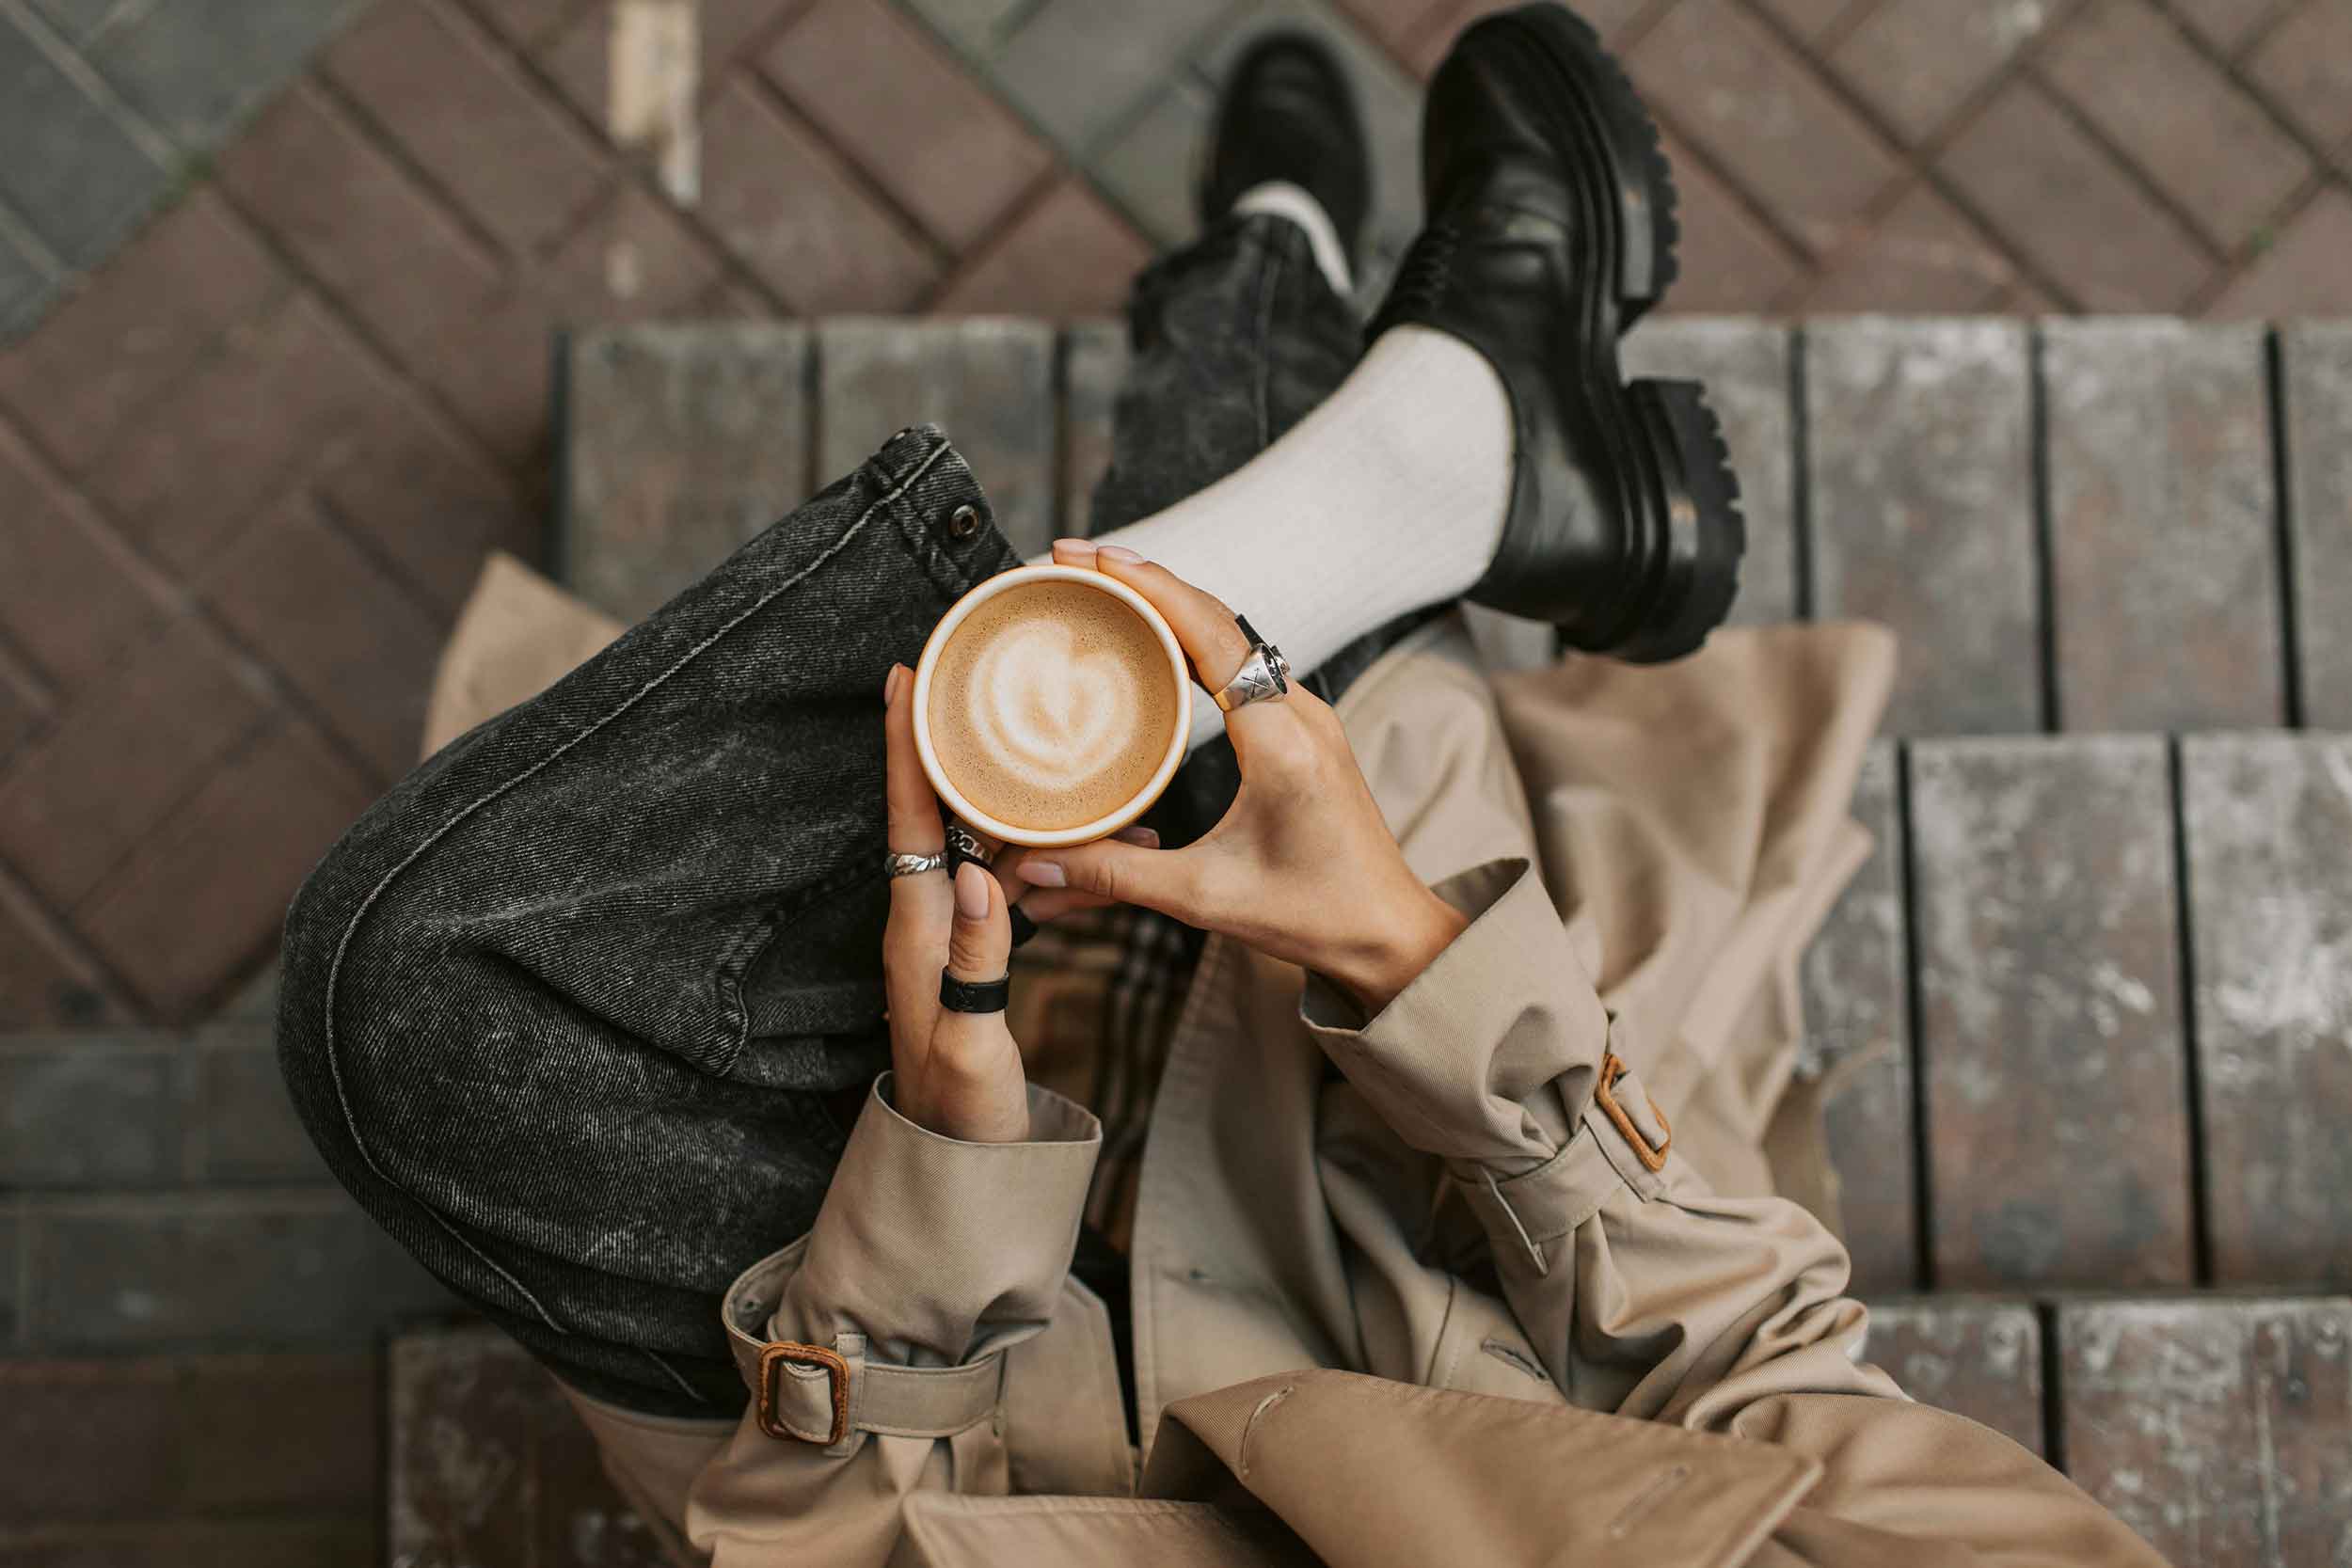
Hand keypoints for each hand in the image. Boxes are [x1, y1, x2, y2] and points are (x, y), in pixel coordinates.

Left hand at [879, 660, 1153, 1140]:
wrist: (959, 1157)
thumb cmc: (959, 1109)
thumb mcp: (969, 1041)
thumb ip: (973, 962)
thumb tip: (977, 878)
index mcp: (915, 927)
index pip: (906, 816)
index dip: (904, 746)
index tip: (904, 679)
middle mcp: (927, 914)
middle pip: (942, 806)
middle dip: (963, 741)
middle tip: (983, 676)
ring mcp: (953, 927)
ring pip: (993, 840)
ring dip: (1038, 806)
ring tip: (1102, 778)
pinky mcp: (979, 945)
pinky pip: (1018, 880)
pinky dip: (1060, 858)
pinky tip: (1113, 850)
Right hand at [1003, 540, 1469, 1016]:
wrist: (1390, 933)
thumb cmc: (1316, 915)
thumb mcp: (1205, 898)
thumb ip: (1115, 876)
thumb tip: (1036, 862)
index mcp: (1282, 740)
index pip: (1210, 633)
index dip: (1148, 587)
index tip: (1091, 558)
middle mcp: (1302, 713)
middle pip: (1217, 617)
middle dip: (1144, 580)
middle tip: (1073, 559)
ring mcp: (1309, 716)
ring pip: (1232, 633)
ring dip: (1170, 601)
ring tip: (1104, 585)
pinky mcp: (1306, 730)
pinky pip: (1245, 661)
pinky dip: (1194, 634)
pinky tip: (1157, 636)